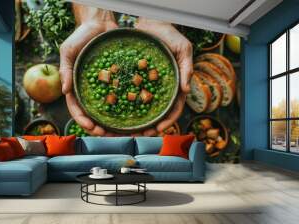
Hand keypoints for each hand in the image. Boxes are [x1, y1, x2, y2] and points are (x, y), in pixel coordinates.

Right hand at [60, 4, 118, 135]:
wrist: (100, 24)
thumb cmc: (81, 37)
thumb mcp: (68, 51)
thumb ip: (65, 69)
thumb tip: (64, 91)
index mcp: (76, 87)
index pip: (77, 108)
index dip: (83, 120)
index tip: (92, 127)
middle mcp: (91, 90)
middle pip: (94, 114)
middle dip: (100, 127)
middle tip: (110, 134)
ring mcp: (106, 86)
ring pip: (110, 109)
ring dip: (115, 123)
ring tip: (124, 132)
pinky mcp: (118, 81)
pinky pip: (123, 95)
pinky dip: (128, 106)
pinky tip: (136, 114)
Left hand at [134, 18, 192, 133]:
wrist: (147, 24)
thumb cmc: (168, 35)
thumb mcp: (182, 48)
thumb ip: (186, 67)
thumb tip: (187, 90)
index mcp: (174, 85)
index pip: (173, 108)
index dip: (167, 120)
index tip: (158, 130)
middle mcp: (159, 89)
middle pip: (156, 113)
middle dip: (148, 126)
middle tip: (138, 136)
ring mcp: (145, 85)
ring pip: (141, 108)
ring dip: (135, 121)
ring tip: (125, 131)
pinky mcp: (132, 80)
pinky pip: (127, 95)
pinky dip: (123, 105)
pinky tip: (115, 113)